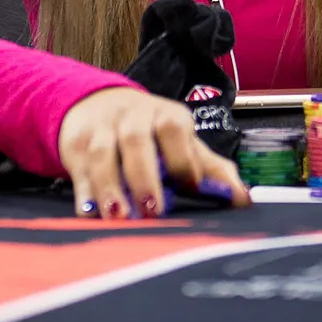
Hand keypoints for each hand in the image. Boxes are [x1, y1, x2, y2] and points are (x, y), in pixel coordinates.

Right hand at [57, 87, 248, 218]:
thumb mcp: (183, 143)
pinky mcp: (76, 145)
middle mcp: (132, 117)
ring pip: (102, 155)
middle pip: (136, 140)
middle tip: (152, 211)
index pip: (174, 129)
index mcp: (166, 115)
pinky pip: (79, 168)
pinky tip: (89, 214)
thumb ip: (213, 170)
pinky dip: (84, 192)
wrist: (97, 103)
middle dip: (144, 176)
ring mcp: (101, 129)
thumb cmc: (152, 133)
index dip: (182, 159)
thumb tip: (245, 200)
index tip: (190, 188)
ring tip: (119, 218)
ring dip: (110, 188)